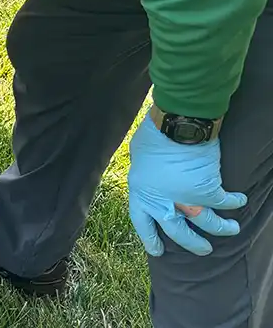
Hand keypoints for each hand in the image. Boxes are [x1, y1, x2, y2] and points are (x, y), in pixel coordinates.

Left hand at [127, 118, 246, 256]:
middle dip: (192, 244)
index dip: (150, 239)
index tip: (157, 252)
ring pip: (208, 224)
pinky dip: (235, 201)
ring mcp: (187, 200)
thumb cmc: (153, 136)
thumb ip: (144, 172)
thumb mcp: (138, 156)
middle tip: (204, 250)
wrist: (177, 128)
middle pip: (178, 233)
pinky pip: (225, 202)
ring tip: (232, 229)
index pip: (142, 223)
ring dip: (222, 229)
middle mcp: (164, 202)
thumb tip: (151, 174)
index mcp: (141, 193)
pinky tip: (241, 200)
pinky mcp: (209, 191)